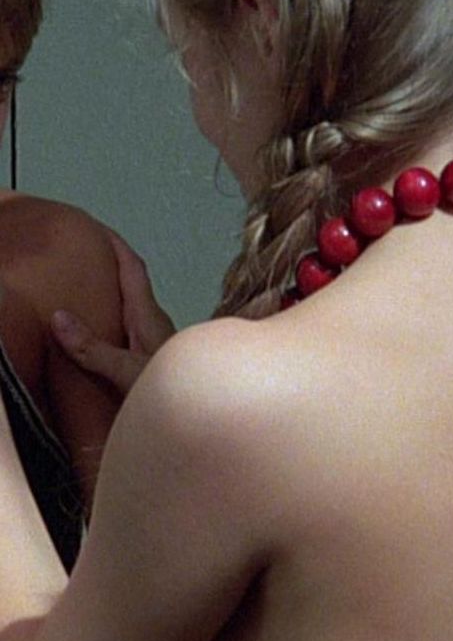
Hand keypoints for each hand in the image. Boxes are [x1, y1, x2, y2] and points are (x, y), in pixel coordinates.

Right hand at [51, 230, 175, 397]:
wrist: (204, 413)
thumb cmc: (176, 390)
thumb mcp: (126, 371)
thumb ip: (93, 349)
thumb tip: (60, 318)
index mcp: (149, 315)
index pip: (133, 269)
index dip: (117, 246)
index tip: (98, 228)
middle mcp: (155, 321)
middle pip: (133, 284)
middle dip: (111, 266)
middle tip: (84, 255)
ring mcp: (157, 338)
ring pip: (133, 305)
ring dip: (113, 293)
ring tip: (86, 288)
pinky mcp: (154, 353)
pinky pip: (130, 325)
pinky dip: (114, 316)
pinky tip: (102, 329)